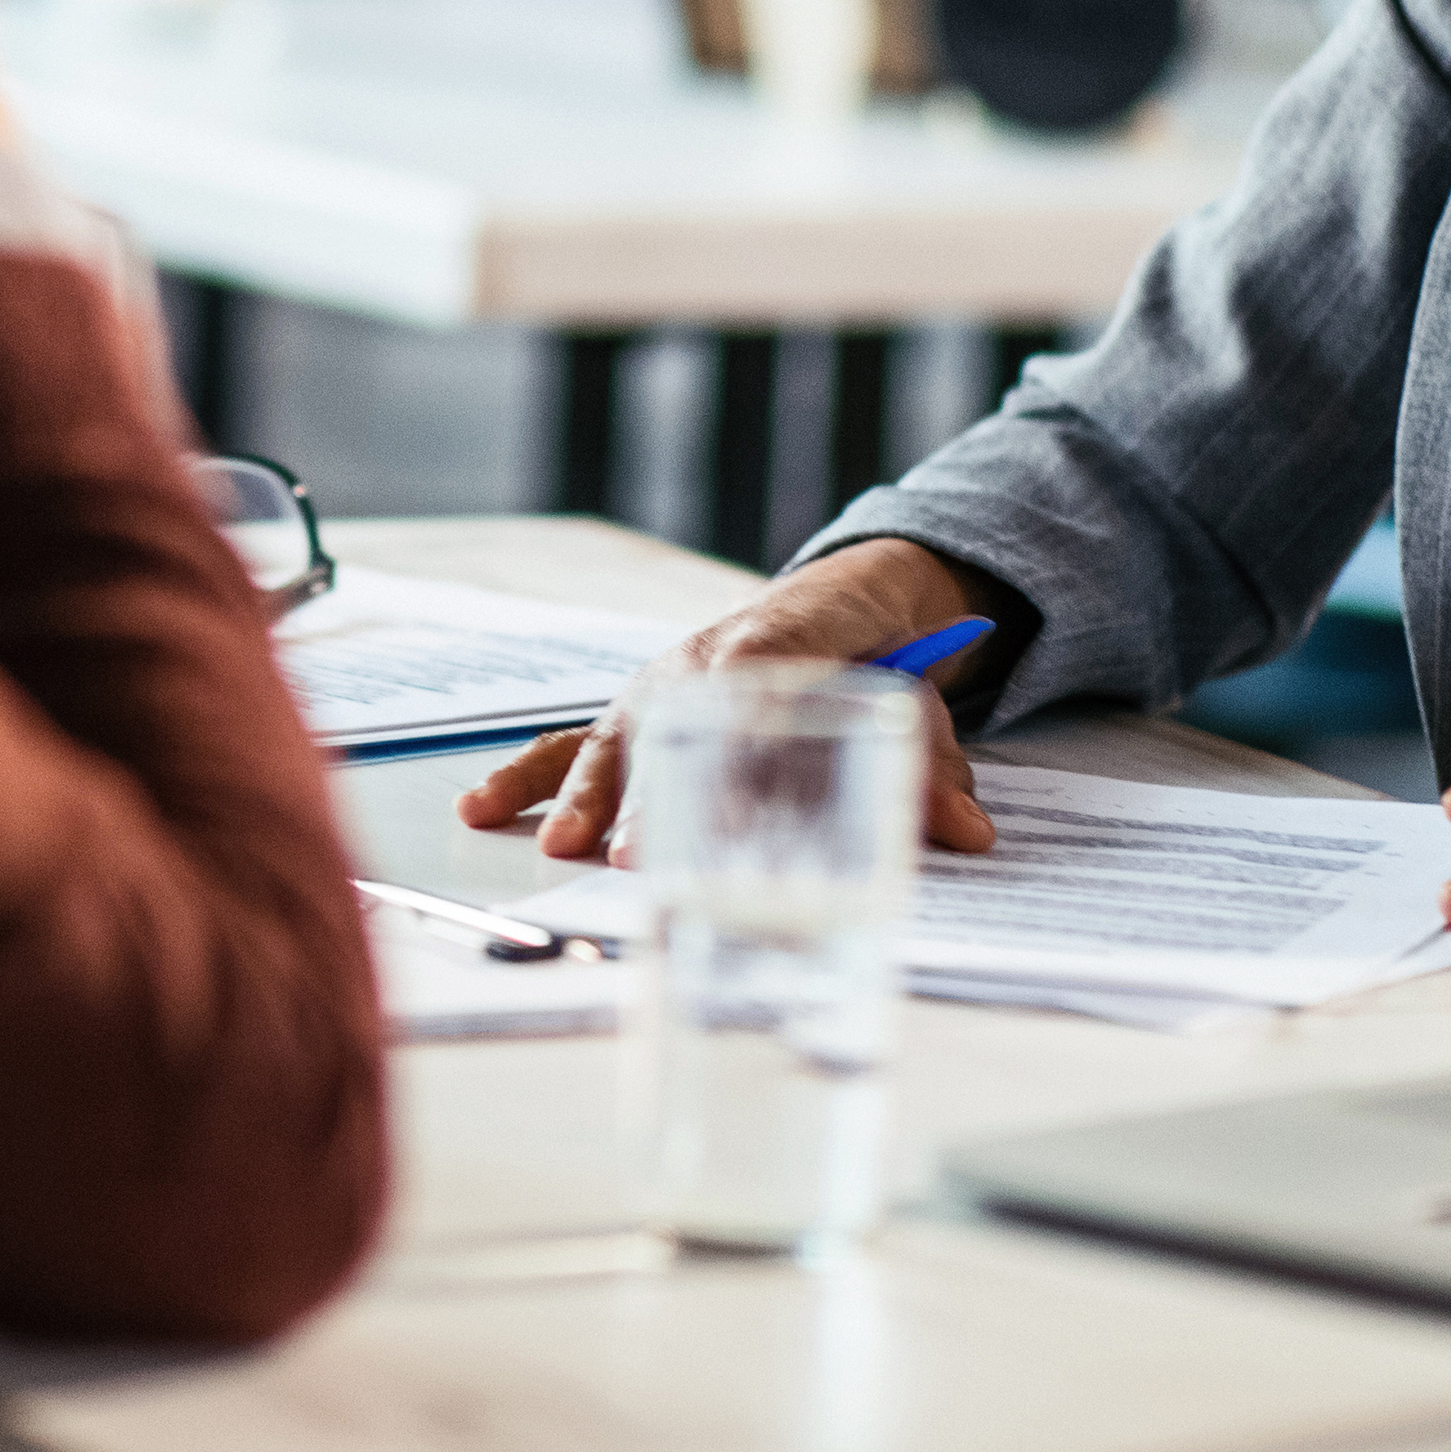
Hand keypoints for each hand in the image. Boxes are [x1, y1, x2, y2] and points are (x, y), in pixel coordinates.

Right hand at [457, 538, 1008, 862]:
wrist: (852, 594)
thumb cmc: (882, 658)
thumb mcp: (920, 706)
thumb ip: (933, 770)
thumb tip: (970, 835)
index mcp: (781, 639)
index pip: (751, 684)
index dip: (731, 746)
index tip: (722, 810)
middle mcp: (708, 657)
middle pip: (669, 723)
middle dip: (649, 794)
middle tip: (634, 857)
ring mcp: (664, 681)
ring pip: (613, 736)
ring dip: (583, 795)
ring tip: (561, 849)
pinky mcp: (639, 707)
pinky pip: (577, 741)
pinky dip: (530, 775)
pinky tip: (480, 806)